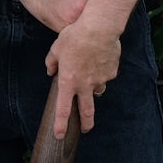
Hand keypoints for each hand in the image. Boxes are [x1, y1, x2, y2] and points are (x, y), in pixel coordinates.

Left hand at [44, 14, 120, 137]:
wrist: (99, 27)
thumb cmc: (74, 36)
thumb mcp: (56, 48)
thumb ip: (51, 62)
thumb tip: (50, 71)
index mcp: (68, 81)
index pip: (63, 109)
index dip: (60, 124)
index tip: (59, 135)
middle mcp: (85, 85)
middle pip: (87, 112)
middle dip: (86, 124)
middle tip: (84, 129)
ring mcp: (100, 80)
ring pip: (98, 90)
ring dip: (93, 88)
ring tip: (90, 72)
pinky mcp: (111, 72)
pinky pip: (106, 75)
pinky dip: (102, 70)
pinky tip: (99, 57)